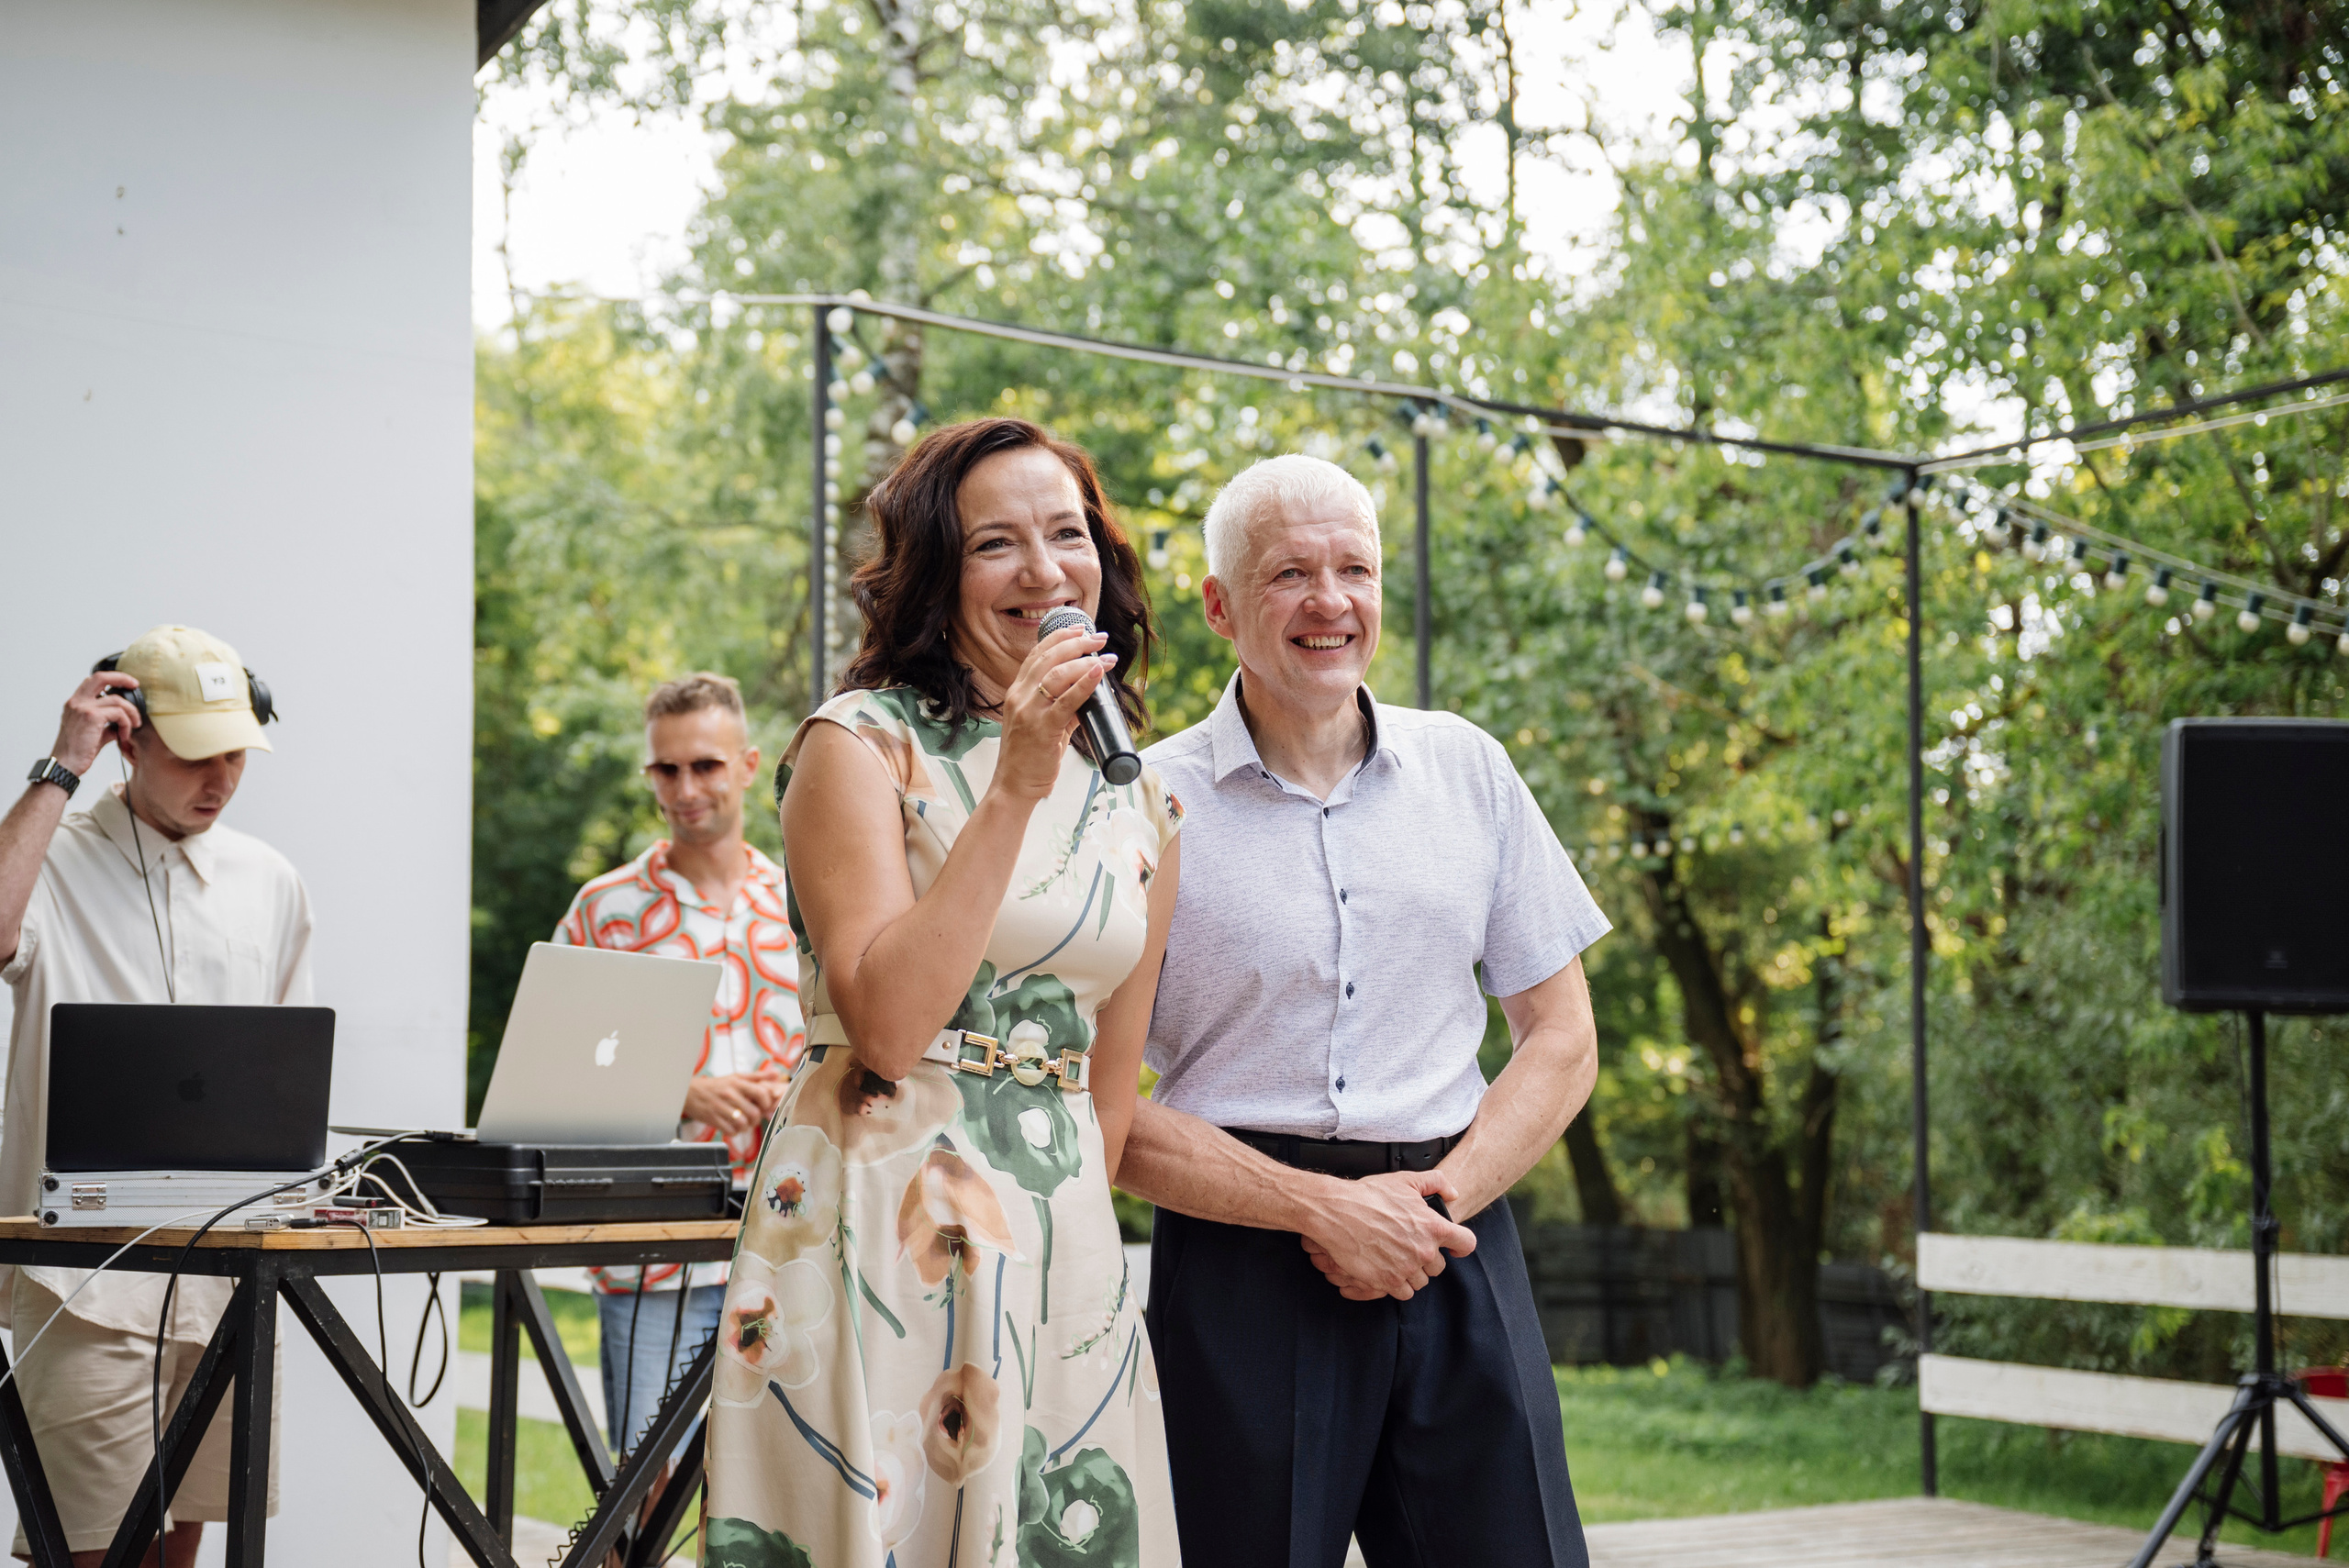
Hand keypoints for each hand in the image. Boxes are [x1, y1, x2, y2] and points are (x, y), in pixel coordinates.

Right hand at [50, 673, 142, 775]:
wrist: (66, 765)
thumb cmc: (78, 751)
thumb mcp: (93, 732)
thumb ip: (106, 723)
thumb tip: (122, 722)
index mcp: (75, 703)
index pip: (93, 681)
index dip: (111, 678)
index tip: (127, 683)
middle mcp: (76, 702)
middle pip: (101, 677)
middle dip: (122, 678)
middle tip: (135, 685)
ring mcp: (83, 707)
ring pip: (117, 700)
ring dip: (130, 713)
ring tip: (132, 727)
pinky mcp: (91, 716)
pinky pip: (118, 713)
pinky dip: (126, 724)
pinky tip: (124, 735)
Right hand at [683, 1070, 787, 1135]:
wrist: (690, 1092)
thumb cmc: (716, 1085)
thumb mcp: (736, 1077)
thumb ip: (757, 1076)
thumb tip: (777, 1073)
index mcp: (738, 1083)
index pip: (761, 1093)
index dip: (766, 1103)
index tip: (763, 1106)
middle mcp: (730, 1094)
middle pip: (754, 1112)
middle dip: (756, 1118)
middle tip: (753, 1117)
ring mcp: (721, 1107)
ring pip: (743, 1123)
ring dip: (746, 1126)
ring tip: (743, 1123)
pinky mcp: (713, 1119)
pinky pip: (730, 1131)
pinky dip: (735, 1132)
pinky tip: (733, 1127)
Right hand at [990, 625, 1113, 801]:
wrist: (1013, 785)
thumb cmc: (1029, 757)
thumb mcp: (1045, 724)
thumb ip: (1064, 707)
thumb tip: (1089, 693)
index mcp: (1017, 692)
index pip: (1037, 654)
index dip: (1060, 637)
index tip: (1080, 628)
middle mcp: (1019, 696)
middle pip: (1049, 657)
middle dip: (1077, 642)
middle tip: (1100, 638)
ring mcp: (1029, 711)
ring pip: (1058, 674)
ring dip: (1085, 660)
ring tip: (1105, 656)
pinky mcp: (1042, 728)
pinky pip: (1066, 700)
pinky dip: (1084, 684)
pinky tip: (1098, 673)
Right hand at [1295, 1170, 1476, 1301]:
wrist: (1338, 1212)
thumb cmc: (1370, 1196)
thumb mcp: (1406, 1180)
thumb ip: (1436, 1182)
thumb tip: (1452, 1194)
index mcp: (1433, 1228)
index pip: (1466, 1244)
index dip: (1460, 1245)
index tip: (1453, 1247)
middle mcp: (1424, 1251)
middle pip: (1439, 1267)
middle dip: (1427, 1259)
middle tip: (1410, 1247)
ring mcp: (1406, 1269)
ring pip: (1421, 1281)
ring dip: (1412, 1273)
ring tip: (1396, 1258)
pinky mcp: (1388, 1281)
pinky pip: (1404, 1292)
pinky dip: (1398, 1285)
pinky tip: (1388, 1270)